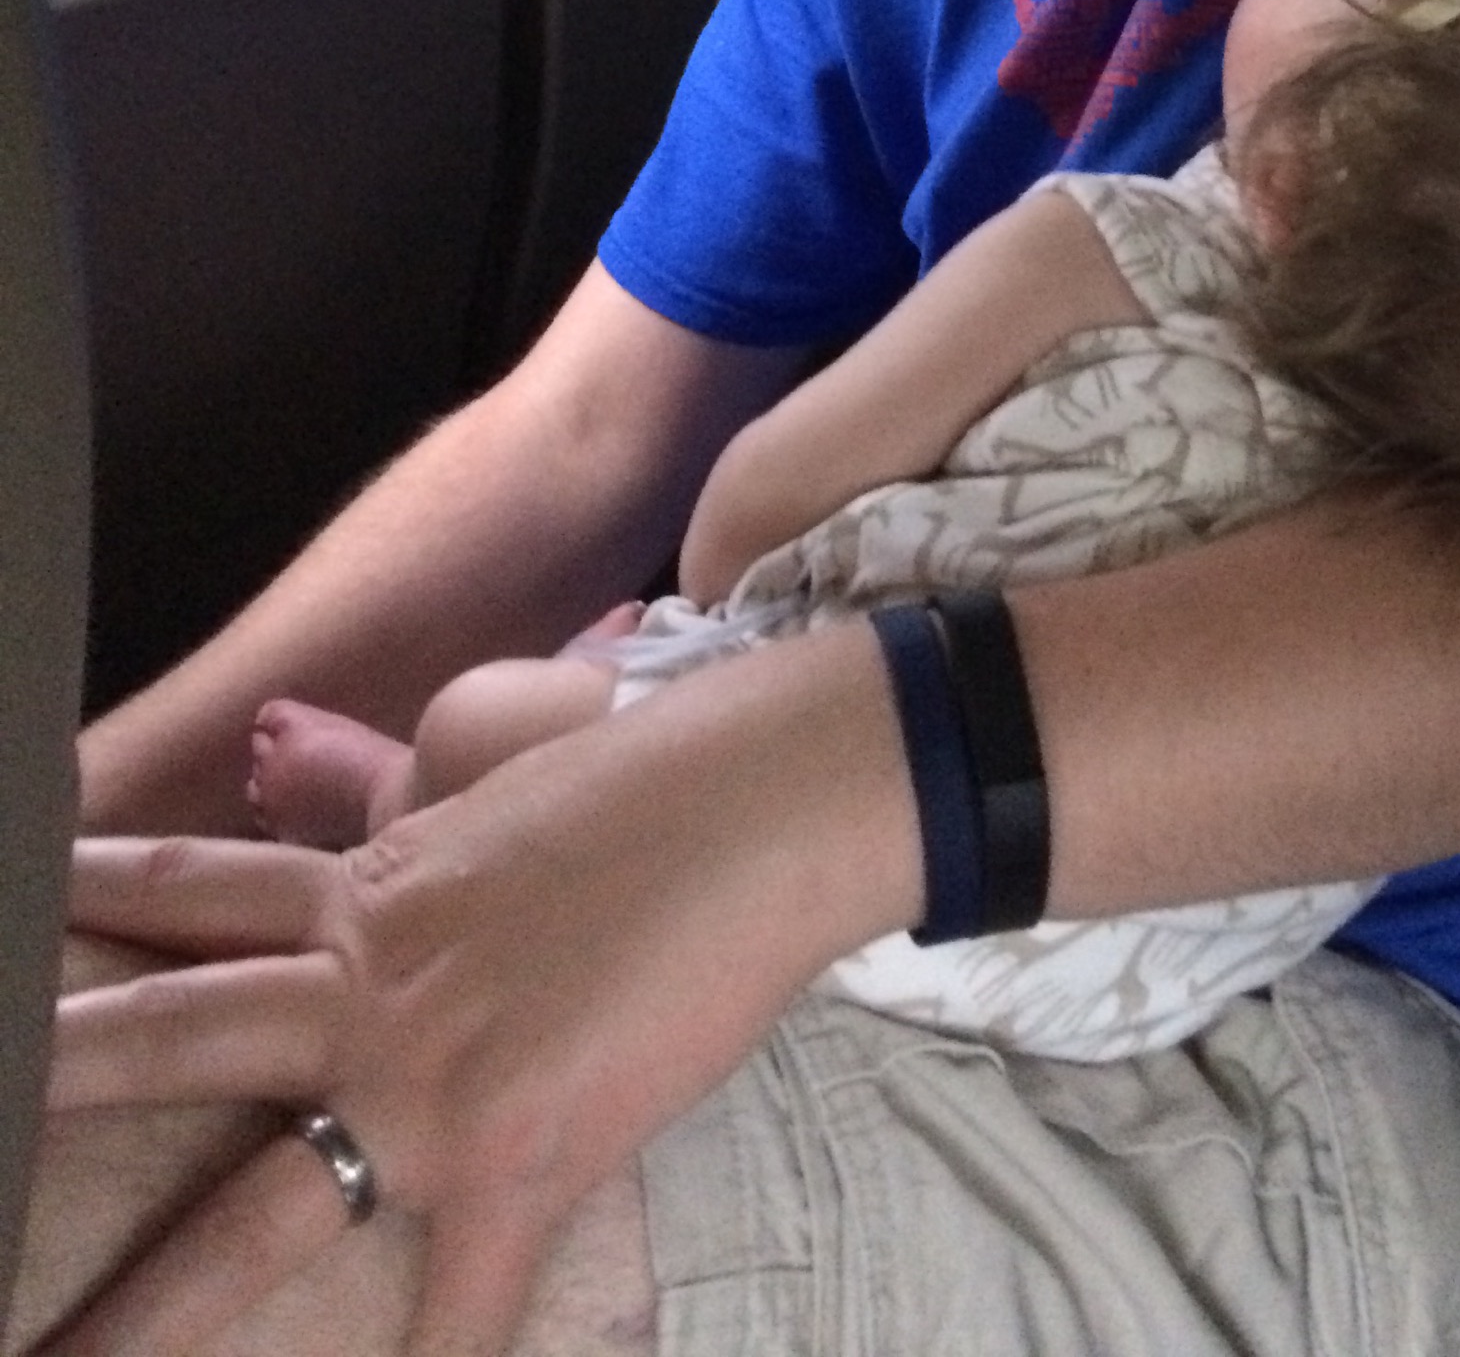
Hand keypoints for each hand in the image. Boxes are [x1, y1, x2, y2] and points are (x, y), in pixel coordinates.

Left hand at [45, 628, 917, 1356]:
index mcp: (365, 895)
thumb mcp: (497, 794)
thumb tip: (334, 793)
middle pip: (171, 1034)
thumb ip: (399, 817)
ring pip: (255, 1212)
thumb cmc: (647, 781)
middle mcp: (367, 987)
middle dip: (50, 1072)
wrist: (758, 803)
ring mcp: (432, 1083)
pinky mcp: (521, 1155)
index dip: (80, 895)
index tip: (4, 899)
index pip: (190, 893)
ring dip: (146, 1308)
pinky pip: (463, 1308)